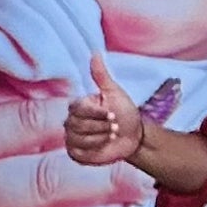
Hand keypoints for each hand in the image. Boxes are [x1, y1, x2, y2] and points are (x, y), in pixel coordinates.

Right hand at [62, 52, 152, 168]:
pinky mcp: (76, 153)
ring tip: (112, 135)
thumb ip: (101, 75)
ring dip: (100, 137)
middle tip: (115, 127)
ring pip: (78, 138)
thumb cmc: (125, 113)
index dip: (95, 113)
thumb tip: (95, 53)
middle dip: (100, 126)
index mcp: (79, 106)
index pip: (77, 109)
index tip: (112, 114)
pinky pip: (79, 151)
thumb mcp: (115, 92)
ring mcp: (72, 138)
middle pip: (77, 125)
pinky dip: (95, 148)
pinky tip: (105, 145)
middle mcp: (72, 121)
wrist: (134, 137)